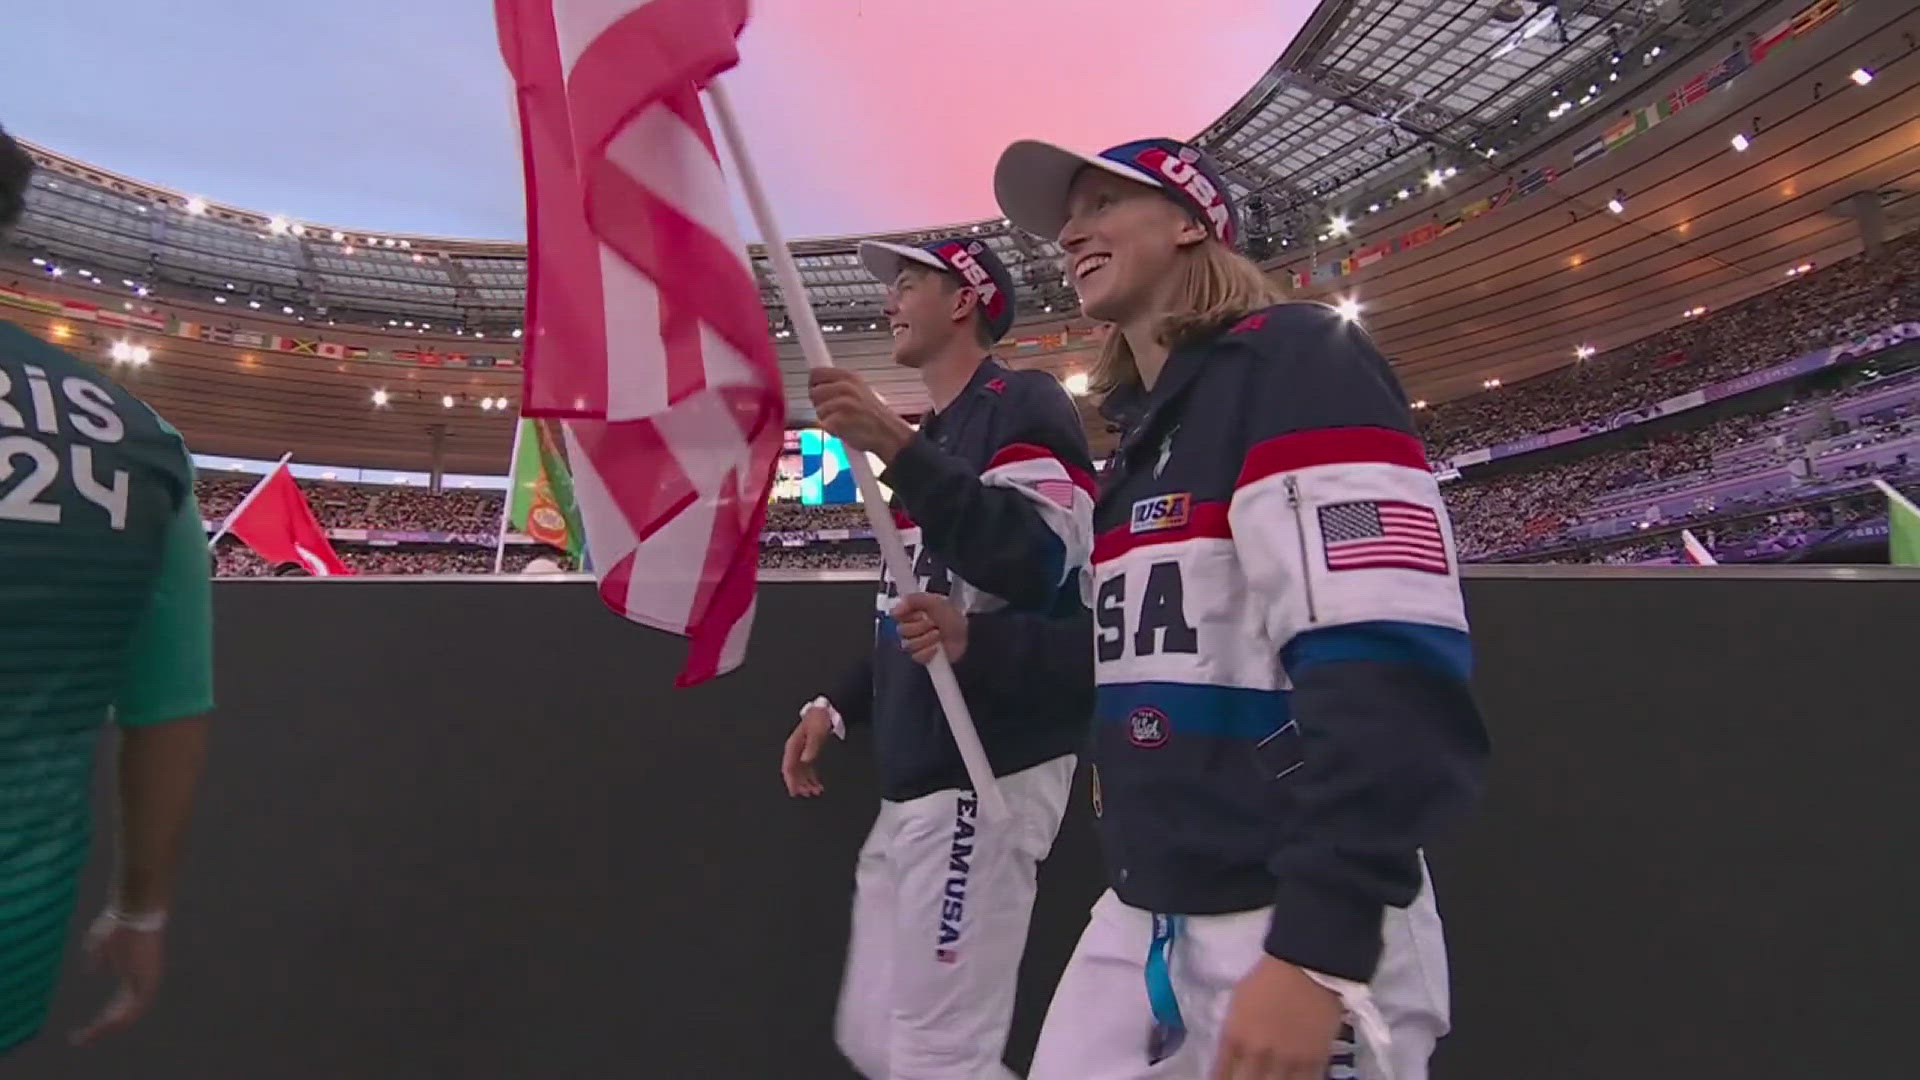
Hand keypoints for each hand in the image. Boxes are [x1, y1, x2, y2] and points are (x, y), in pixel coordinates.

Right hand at [70, 913, 166, 1045]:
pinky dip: (120, 1019)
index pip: (121, 1003)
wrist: (135, 910)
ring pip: (130, 1014)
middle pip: (125, 1012)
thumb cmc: (118, 922)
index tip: (90, 1028)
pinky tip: (105, 1027)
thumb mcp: (101, 943)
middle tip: (83, 1039)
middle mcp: (144, 981)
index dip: (107, 1017)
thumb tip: (93, 971)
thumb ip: (99, 959)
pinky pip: (135, 1007)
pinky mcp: (148, 979)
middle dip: (104, 1027)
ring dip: (108, 1027)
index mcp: (134, 974)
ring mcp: (147, 980)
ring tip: (88, 1037)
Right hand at [781, 703, 834, 797]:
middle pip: (794, 773)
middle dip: (800, 785)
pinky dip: (812, 778)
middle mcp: (795, 751)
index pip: (788, 768)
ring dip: (807, 783)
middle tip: (808, 794)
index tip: (794, 792)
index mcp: (793, 746)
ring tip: (815, 791)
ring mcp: (801, 752)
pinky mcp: (808, 752)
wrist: (825, 710)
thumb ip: (811, 748)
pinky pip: (807, 769)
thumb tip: (804, 760)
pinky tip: (817, 784)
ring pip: (801, 772)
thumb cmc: (818, 719)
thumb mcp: (816, 733)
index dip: (790, 781)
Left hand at [809, 368, 914, 460]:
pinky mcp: (838, 421)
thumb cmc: (874, 416)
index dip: (814, 384)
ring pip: (818, 410)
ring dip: (827, 419)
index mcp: (849, 377)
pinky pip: (824, 425)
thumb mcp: (860, 390)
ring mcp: (842, 404)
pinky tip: (845, 431)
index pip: (816, 373)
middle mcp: (845, 387)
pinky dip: (832, 431)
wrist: (890, 435)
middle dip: (820, 403)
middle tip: (834, 412)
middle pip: (814, 392)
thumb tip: (818, 386)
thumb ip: (840, 385)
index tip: (819, 392)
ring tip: (843, 422)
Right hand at [892, 593, 966, 664]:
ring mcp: (916, 643)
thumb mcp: (935, 601)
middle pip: (901, 630)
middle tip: (933, 623)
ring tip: (938, 634)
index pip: (896, 615)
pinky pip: (916, 656)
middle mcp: (911, 627)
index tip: (918, 612)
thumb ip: (914, 600)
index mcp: (912, 612)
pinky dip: (928, 651)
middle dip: (919, 626)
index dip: (906, 614)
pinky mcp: (922, 657)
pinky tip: (937, 647)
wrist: (968, 634)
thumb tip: (895, 609)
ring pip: (908, 644)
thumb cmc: (953, 616)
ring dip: (926, 638)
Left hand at [1211, 956, 1343, 1079]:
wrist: (1307, 966)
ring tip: (1268, 1079)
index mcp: (1235, 1037)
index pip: (1221, 1073)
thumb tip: (1230, 1054)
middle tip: (1245, 1079)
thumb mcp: (1237, 1002)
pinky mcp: (1314, 1060)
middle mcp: (1258, 1053)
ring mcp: (1287, 1060)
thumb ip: (1233, 1032)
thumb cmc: (1267, 978)